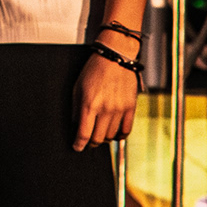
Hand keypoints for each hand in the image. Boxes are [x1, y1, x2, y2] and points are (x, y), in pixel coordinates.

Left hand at [73, 36, 140, 150]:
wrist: (115, 58)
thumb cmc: (93, 71)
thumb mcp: (77, 88)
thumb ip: (76, 109)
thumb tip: (75, 127)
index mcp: (89, 105)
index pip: (84, 134)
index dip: (79, 144)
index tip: (76, 148)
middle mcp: (105, 110)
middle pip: (98, 138)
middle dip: (91, 143)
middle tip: (87, 141)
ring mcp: (120, 110)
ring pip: (111, 136)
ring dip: (104, 139)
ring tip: (99, 135)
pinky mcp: (131, 108)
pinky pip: (126, 130)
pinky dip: (119, 136)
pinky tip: (113, 134)